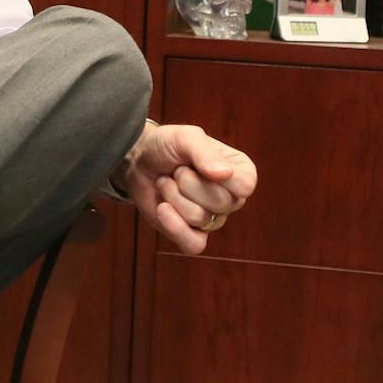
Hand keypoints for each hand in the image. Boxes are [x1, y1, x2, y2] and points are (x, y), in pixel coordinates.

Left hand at [115, 122, 255, 254]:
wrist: (138, 161)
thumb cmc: (166, 146)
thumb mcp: (185, 138)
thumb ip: (205, 153)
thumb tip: (225, 174)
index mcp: (240, 172)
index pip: (244, 185)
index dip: (214, 174)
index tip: (195, 162)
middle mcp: (231, 198)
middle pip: (220, 203)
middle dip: (187, 183)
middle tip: (177, 170)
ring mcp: (212, 219)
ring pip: (199, 219)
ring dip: (173, 196)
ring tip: (167, 182)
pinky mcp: (192, 235)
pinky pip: (194, 245)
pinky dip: (175, 227)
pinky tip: (162, 209)